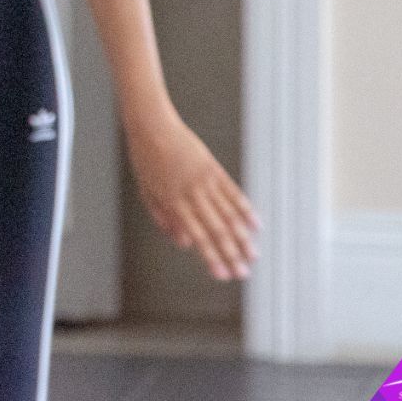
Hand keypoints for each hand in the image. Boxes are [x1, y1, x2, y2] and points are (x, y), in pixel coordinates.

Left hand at [125, 111, 259, 281]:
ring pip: (228, 214)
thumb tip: (183, 244)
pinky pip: (232, 192)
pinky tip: (255, 224)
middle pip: (216, 229)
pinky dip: (245, 209)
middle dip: (231, 254)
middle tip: (243, 273)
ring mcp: (205, 181)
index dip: (210, 257)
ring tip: (253, 255)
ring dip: (242, 237)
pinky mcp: (213, 168)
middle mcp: (191, 194)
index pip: (196, 236)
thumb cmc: (146, 160)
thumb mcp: (146, 191)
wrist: (152, 125)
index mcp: (173, 202)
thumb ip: (163, 218)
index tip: (222, 274)